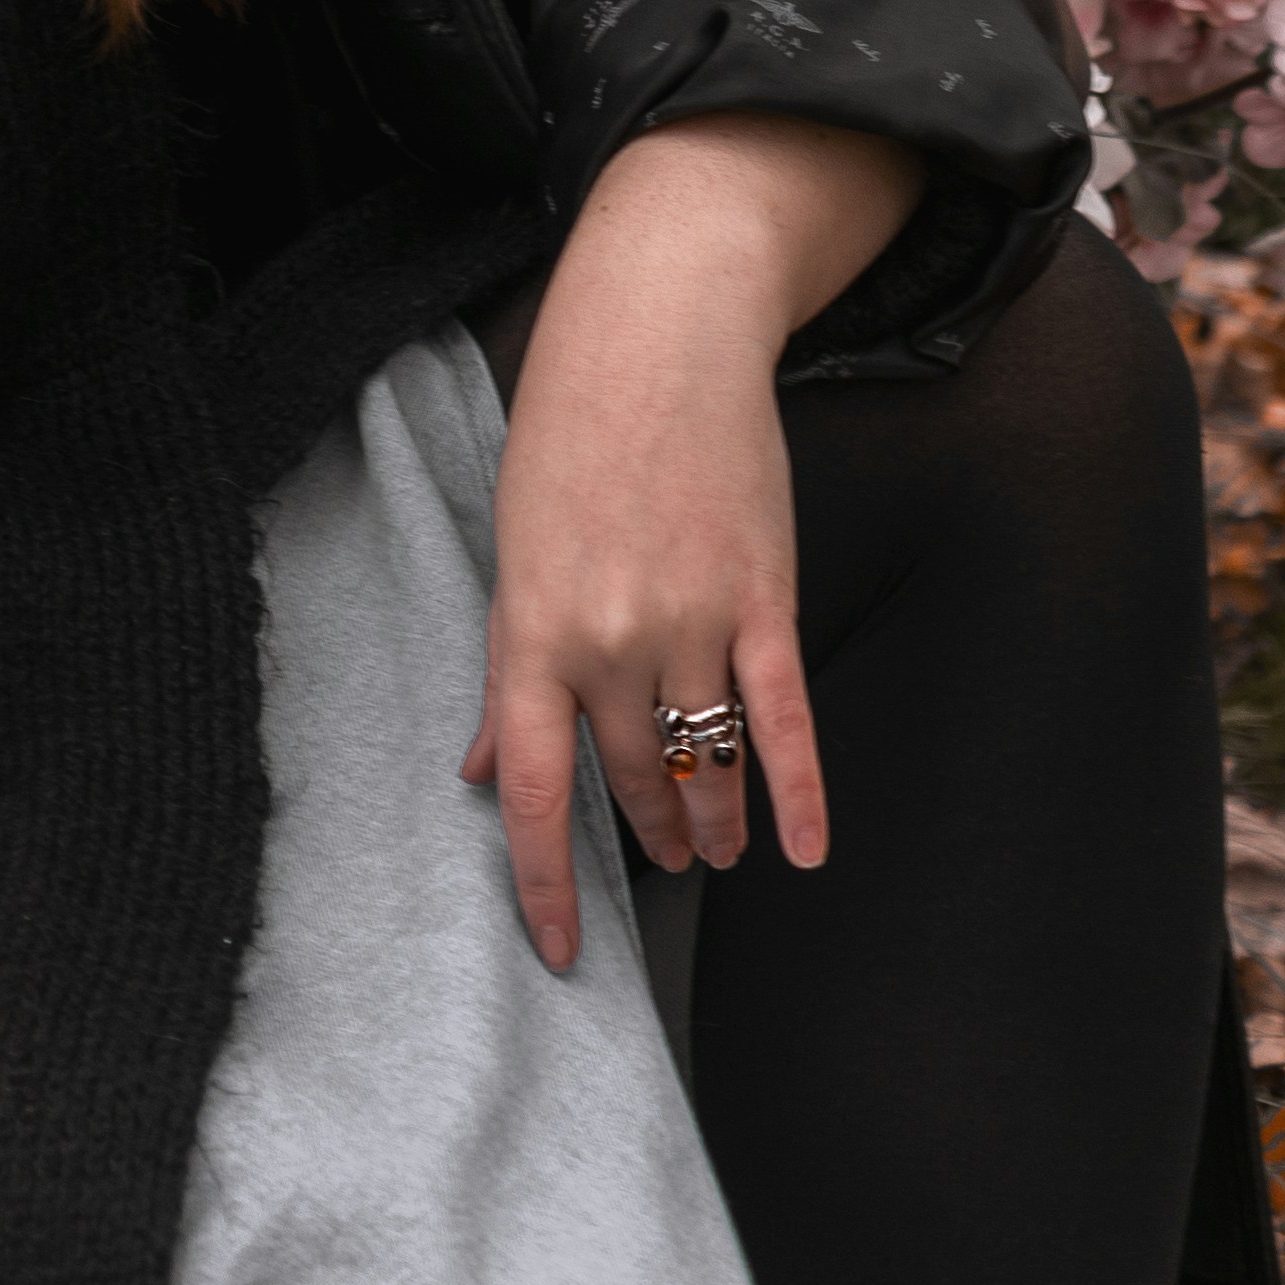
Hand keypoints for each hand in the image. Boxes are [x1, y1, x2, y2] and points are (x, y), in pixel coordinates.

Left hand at [463, 112, 918, 971]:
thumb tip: (484, 769)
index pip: (535, 792)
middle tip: (663, 861)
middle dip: (646, 832)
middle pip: (628, 779)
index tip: (557, 952)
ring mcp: (691, 621)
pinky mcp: (762, 598)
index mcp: (531, 629)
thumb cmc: (571, 432)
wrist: (659, 333)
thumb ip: (509, 671)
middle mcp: (608, 640)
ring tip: (716, 849)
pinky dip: (798, 793)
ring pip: (704, 759)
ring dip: (711, 819)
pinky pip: (784, 719)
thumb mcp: (516, 547)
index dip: (542, 884)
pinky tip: (801, 849)